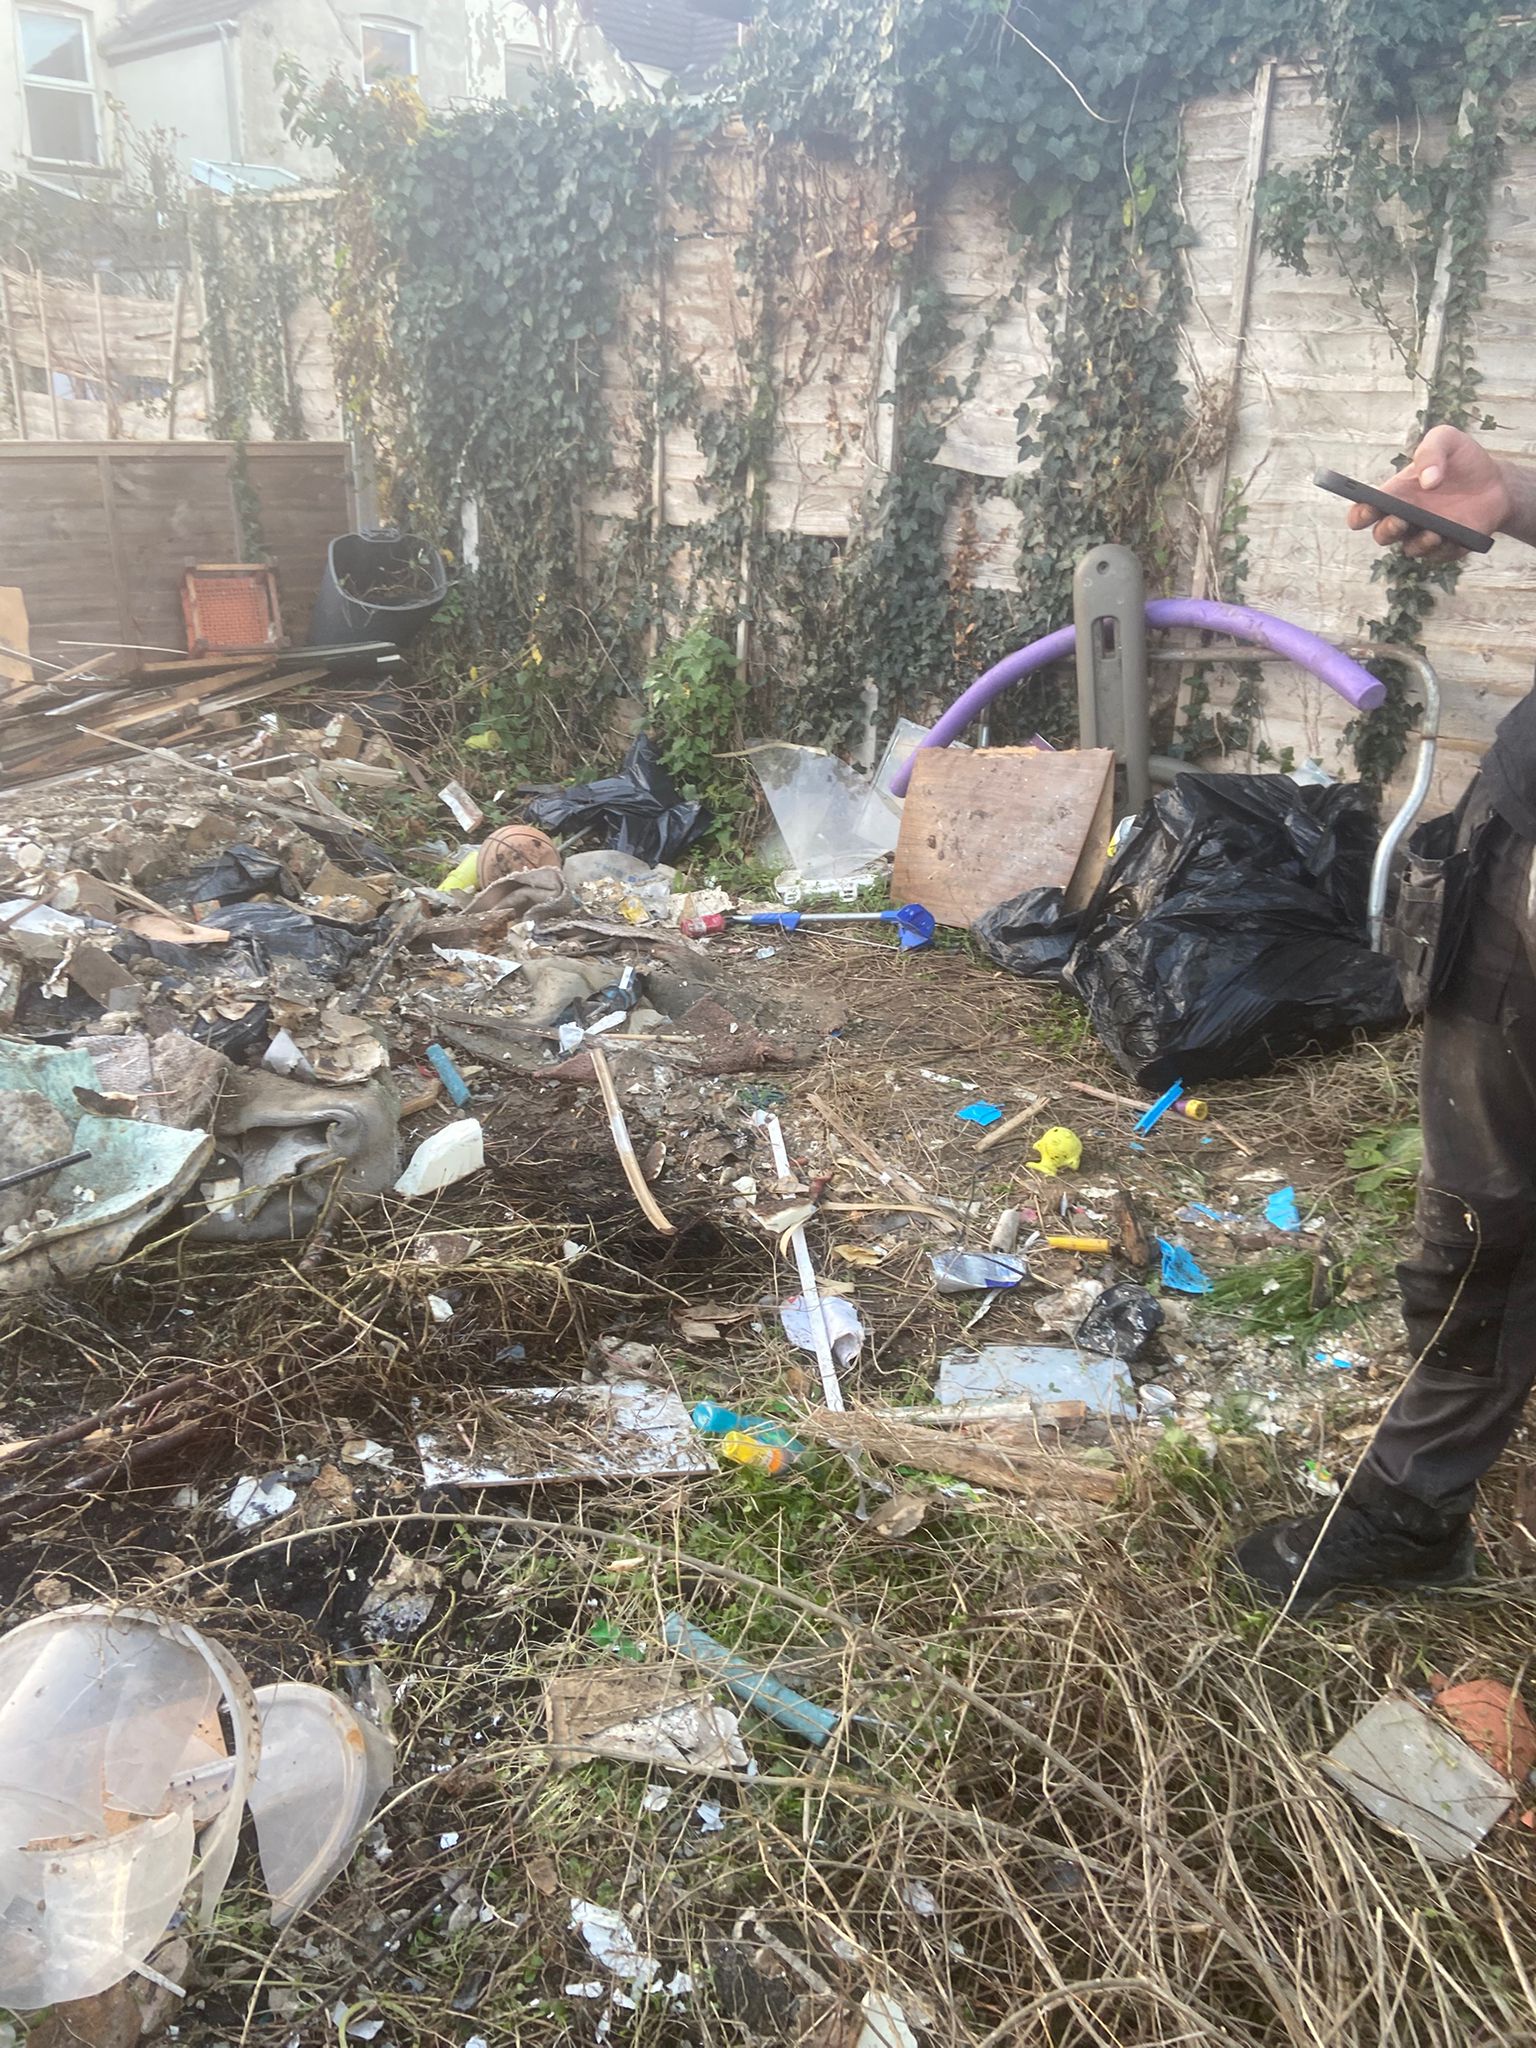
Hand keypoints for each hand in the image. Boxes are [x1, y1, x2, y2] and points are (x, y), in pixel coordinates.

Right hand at [1347, 424, 1512, 560]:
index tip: (1367, 510)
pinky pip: (1440, 555)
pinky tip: (1454, 538)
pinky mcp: (1447, 547)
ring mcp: (1424, 534)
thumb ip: (1431, 450)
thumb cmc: (1464, 460)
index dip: (1360, 515)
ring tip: (1434, 532)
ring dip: (1419, 543)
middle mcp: (1405, 518)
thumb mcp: (1448, 440)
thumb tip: (1427, 481)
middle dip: (1387, 530)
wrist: (1497, 481)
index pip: (1364, 511)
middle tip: (1400, 520)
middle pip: (1382, 535)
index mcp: (1396, 494)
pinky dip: (1445, 548)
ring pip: (1410, 549)